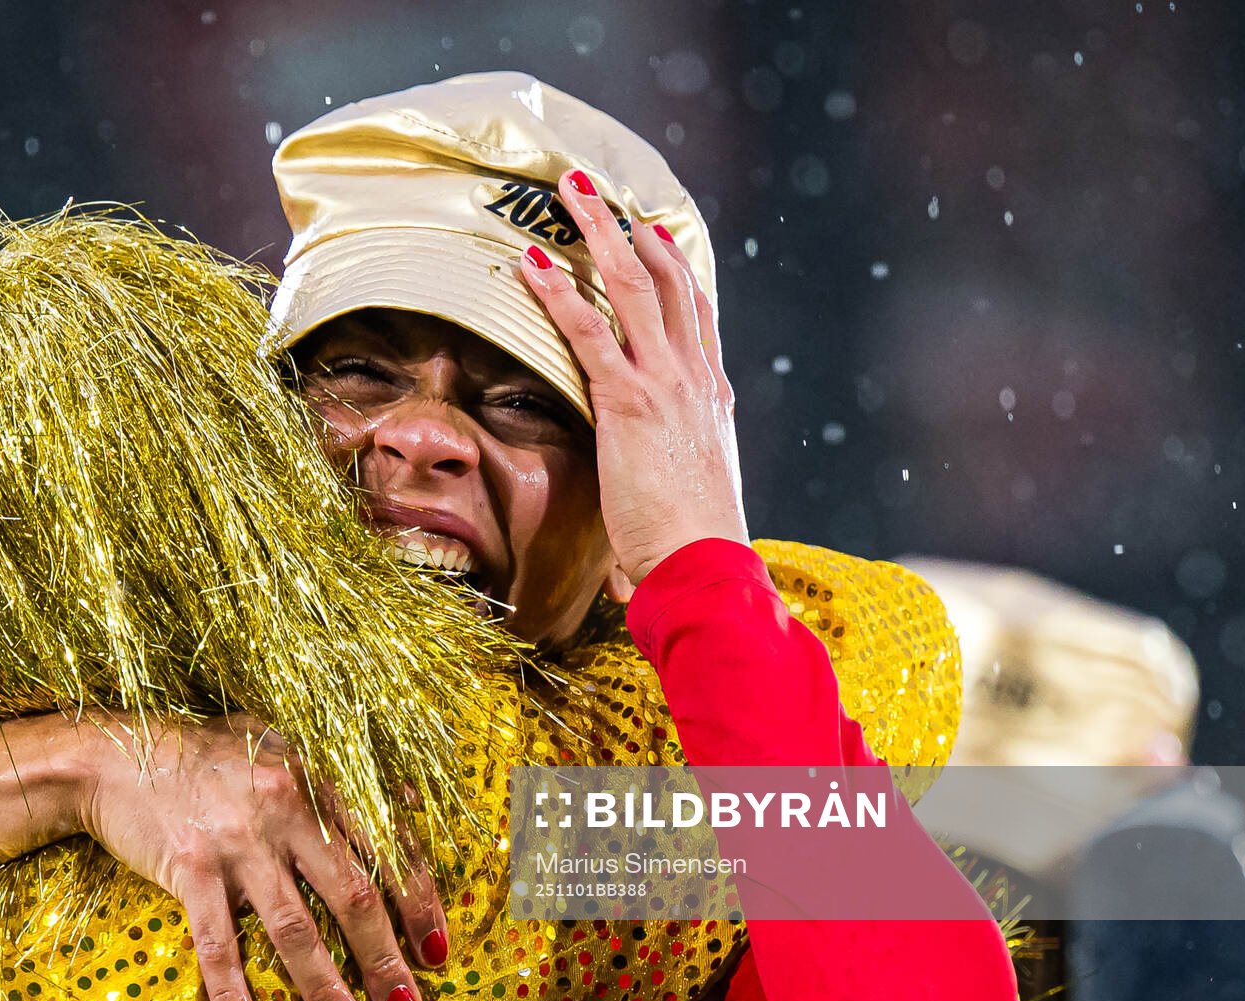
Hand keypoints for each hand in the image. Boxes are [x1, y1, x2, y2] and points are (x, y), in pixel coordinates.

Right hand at [0, 712, 448, 1000]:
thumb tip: (404, 810)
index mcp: (319, 777)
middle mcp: (288, 805)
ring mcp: (239, 838)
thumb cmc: (206, 757)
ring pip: (296, 927)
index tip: (437, 953)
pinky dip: (233, 996)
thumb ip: (335, 782)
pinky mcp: (190, 866)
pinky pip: (218, 944)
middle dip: (387, 959)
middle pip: (353, 895)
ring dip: (326, 988)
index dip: (418, 903)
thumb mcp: (280, 750)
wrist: (114, 754)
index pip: (387, 847)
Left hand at [517, 169, 747, 592]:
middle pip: (667, 280)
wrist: (706, 567)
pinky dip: (559, 290)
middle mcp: (694, 378)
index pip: (696, 314)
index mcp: (712, 398)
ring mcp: (665, 384)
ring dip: (598, 231)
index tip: (653, 232)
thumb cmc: (694, 551)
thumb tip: (633, 538)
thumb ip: (664, 489)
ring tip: (569, 190)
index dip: (675, 267)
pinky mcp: (628, 401)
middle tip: (601, 190)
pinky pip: (588, 330)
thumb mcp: (686, 502)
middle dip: (632, 229)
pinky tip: (532, 261)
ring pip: (632, 285)